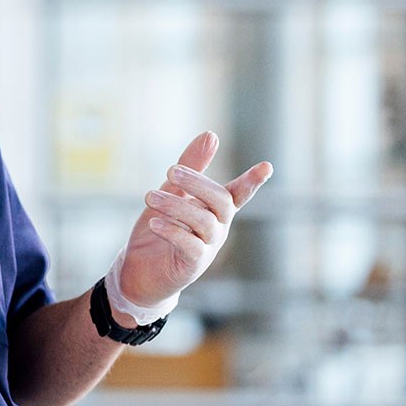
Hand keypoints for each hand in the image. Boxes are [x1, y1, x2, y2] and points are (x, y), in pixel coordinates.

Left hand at [114, 131, 272, 311]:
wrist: (139, 271)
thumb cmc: (160, 228)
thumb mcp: (171, 192)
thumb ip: (191, 167)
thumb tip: (212, 134)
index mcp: (214, 210)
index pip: (238, 193)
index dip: (252, 181)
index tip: (267, 166)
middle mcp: (217, 228)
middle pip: (221, 202)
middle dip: (199, 183)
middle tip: (171, 170)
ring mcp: (208, 248)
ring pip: (203, 222)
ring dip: (176, 205)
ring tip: (149, 196)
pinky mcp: (193, 265)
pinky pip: (190, 246)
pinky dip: (173, 231)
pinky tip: (154, 222)